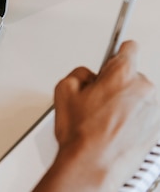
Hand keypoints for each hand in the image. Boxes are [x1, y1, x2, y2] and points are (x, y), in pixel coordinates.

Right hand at [35, 41, 159, 190]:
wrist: (92, 165)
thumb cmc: (82, 133)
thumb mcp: (64, 90)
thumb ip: (79, 73)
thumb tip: (88, 76)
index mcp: (122, 74)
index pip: (129, 48)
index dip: (117, 53)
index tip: (113, 59)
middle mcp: (144, 89)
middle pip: (133, 76)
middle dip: (117, 84)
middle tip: (98, 100)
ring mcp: (153, 110)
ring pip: (139, 98)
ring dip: (126, 104)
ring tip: (105, 120)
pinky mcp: (156, 130)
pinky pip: (143, 117)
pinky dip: (132, 121)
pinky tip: (114, 131)